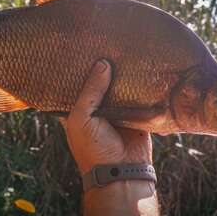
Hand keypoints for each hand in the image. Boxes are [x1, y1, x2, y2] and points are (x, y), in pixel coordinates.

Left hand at [60, 60, 152, 174]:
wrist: (122, 171)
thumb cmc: (93, 148)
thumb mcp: (82, 118)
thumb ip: (90, 91)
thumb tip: (103, 64)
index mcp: (79, 110)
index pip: (76, 86)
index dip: (78, 71)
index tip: (81, 50)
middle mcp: (98, 108)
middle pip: (100, 83)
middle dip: (103, 68)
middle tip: (105, 44)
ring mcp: (118, 110)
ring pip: (119, 87)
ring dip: (122, 75)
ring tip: (123, 50)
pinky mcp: (135, 112)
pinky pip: (137, 96)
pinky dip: (138, 86)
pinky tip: (140, 68)